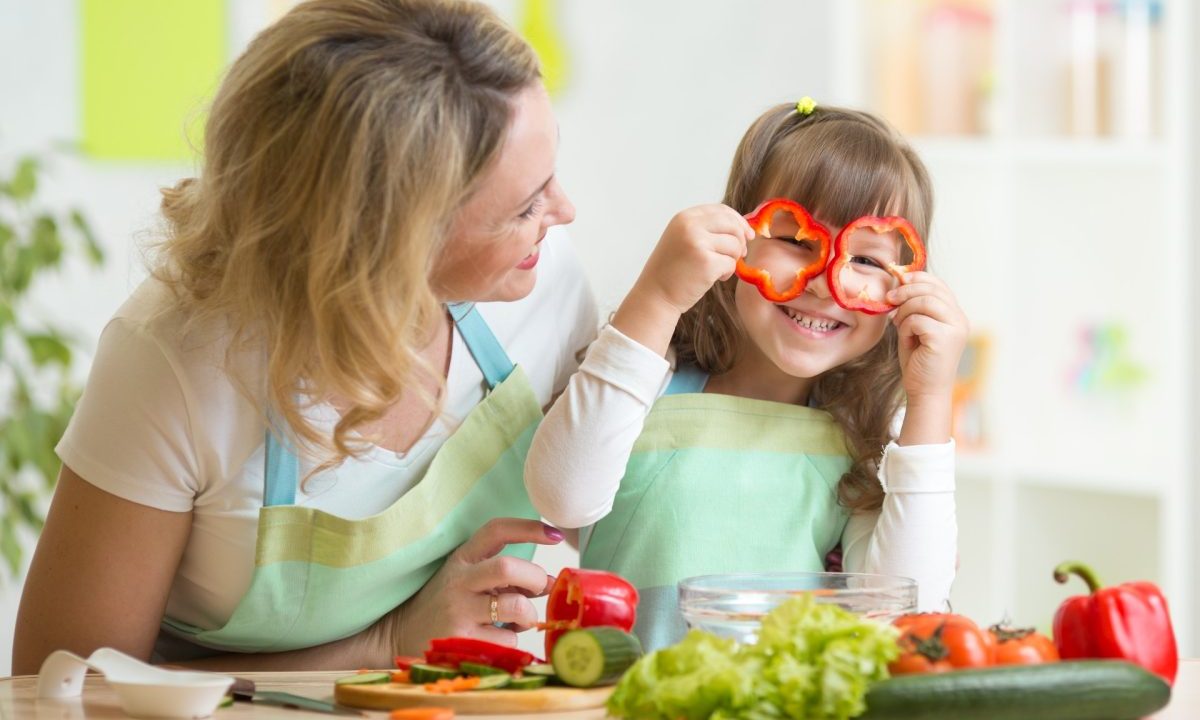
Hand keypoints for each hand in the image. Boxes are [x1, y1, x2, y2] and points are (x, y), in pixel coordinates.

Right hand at [376, 518, 562, 656]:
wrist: (399, 635)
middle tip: (540, 588)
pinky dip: (513, 641)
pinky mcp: (461, 641)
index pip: (496, 531)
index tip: (555, 534)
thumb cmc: (444, 606)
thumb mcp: (467, 580)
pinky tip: (497, 640)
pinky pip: (507, 639)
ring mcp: (458, 611)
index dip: (528, 528)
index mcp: (462, 559)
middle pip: (507, 567)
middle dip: (535, 577)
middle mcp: (459, 581)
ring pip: (515, 607)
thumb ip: (504, 577)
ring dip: (528, 615)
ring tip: (519, 621)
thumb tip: (549, 583)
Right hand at [614, 205, 752, 355]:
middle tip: (739, 255)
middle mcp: (690, 226)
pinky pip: (731, 263)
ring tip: (717, 269)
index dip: (738, 221)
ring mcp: (698, 243)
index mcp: (684, 217)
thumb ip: (706, 228)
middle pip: (732, 225)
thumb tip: (743, 228)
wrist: (655, 295)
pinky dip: (727, 273)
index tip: (747, 234)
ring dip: (732, 259)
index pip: (721, 210)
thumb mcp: (682, 239)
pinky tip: (715, 278)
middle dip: (741, 240)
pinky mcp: (707, 263)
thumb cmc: (671, 271)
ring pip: (735, 245)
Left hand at [887, 271, 968, 399]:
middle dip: (905, 291)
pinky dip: (905, 328)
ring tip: (898, 325)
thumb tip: (900, 278)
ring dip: (904, 311)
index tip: (898, 281)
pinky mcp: (945, 338)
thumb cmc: (918, 361)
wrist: (924, 391)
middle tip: (889, 299)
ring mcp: (956, 328)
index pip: (938, 284)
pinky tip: (907, 341)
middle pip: (931, 289)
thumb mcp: (914, 327)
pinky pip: (918, 320)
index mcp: (955, 314)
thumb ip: (912, 306)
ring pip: (924, 302)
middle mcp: (960, 319)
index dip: (917, 278)